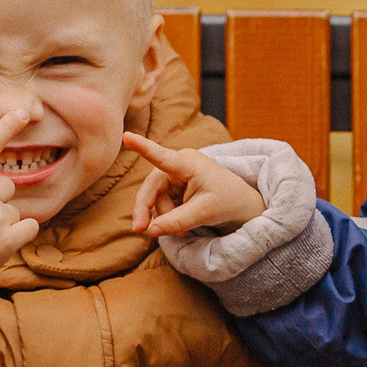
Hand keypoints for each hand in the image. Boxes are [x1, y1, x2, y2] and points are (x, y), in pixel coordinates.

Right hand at [123, 132, 267, 236]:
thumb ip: (177, 221)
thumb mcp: (204, 213)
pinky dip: (168, 216)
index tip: (127, 136)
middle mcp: (177, 163)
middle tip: (140, 230)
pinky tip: (181, 225)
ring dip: (164, 217)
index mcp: (187, 162)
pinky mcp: (173, 185)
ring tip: (183, 230)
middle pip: (151, 187)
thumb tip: (150, 230)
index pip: (161, 156)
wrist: (240, 203)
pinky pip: (161, 203)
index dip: (142, 147)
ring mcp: (174, 174)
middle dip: (146, 210)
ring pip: (155, 199)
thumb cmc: (227, 200)